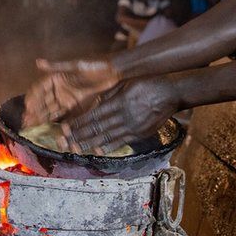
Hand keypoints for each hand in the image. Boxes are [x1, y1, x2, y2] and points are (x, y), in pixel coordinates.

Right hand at [22, 58, 120, 125]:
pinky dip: (55, 122)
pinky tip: (47, 129)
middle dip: (34, 111)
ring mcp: (67, 99)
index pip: (40, 88)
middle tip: (25, 121)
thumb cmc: (95, 65)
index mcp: (56, 78)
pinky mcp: (77, 107)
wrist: (114, 72)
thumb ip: (56, 66)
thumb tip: (38, 62)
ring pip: (51, 110)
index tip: (28, 106)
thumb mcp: (76, 65)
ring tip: (30, 126)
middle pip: (43, 102)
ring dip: (40, 118)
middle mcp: (59, 89)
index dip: (33, 97)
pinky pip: (63, 116)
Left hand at [62, 75, 177, 154]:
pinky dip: (108, 147)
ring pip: (106, 137)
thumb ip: (109, 94)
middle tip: (64, 142)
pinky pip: (121, 141)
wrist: (170, 93)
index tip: (66, 128)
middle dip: (78, 136)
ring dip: (89, 144)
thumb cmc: (147, 84)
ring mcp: (132, 126)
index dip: (78, 123)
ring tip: (76, 149)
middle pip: (96, 128)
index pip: (93, 115)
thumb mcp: (125, 83)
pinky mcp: (140, 133)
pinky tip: (98, 151)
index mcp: (118, 102)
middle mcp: (123, 116)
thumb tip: (94, 103)